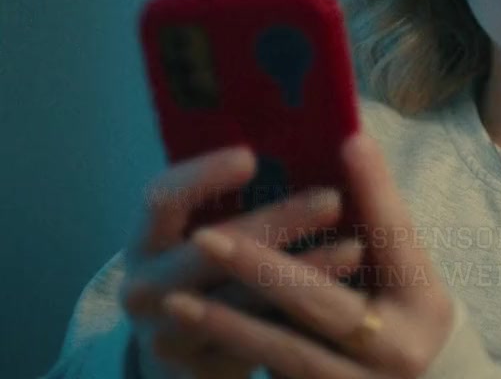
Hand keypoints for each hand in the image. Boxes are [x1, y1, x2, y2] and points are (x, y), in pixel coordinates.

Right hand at [121, 146, 364, 378]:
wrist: (187, 356)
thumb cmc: (211, 273)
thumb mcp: (210, 234)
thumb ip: (243, 200)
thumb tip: (314, 143)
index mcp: (147, 238)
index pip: (162, 198)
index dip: (203, 176)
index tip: (251, 156)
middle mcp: (145, 284)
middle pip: (207, 249)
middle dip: (274, 222)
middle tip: (332, 199)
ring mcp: (167, 332)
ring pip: (240, 299)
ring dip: (302, 270)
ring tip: (355, 248)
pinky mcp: (199, 368)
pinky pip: (258, 340)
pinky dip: (303, 316)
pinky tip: (347, 299)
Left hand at [158, 132, 454, 378]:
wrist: (418, 378)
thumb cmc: (405, 308)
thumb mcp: (406, 267)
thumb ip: (379, 214)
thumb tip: (351, 142)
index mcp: (422, 305)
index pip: (393, 238)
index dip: (370, 193)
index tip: (343, 146)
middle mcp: (397, 351)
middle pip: (321, 304)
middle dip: (261, 269)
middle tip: (206, 239)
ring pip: (287, 353)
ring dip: (228, 325)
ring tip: (176, 301)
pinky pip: (277, 373)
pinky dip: (232, 354)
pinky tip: (190, 336)